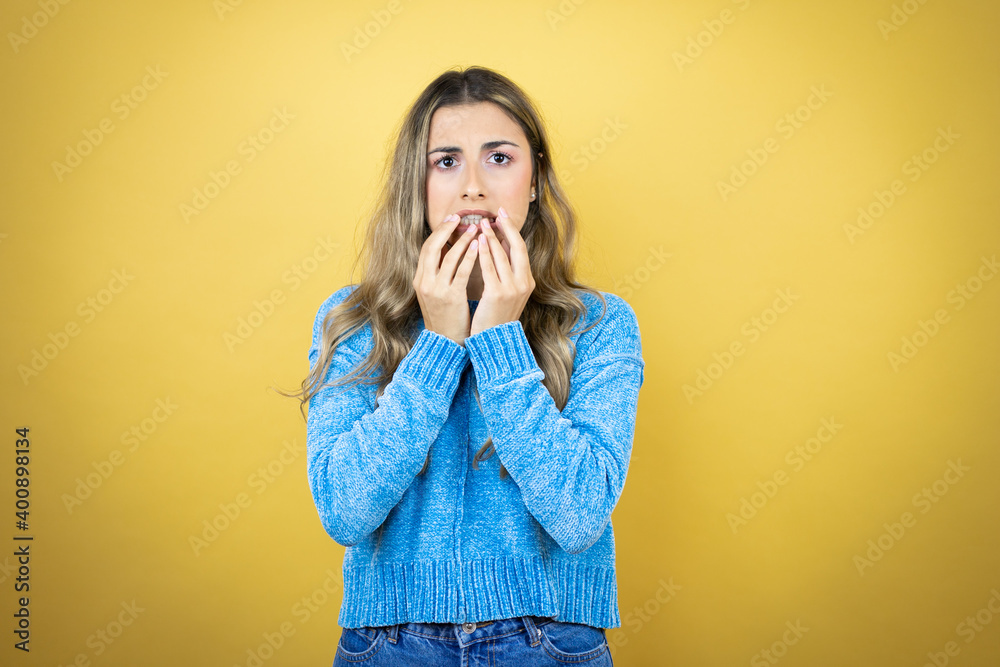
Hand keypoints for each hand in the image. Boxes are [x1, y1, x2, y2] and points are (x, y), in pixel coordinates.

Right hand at [413, 213, 480, 345]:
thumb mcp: (435, 293)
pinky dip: (469, 257)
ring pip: (448, 257)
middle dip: (446, 229)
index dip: (439, 232)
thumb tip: (449, 250)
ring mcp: (436, 290)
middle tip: (460, 217)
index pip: (427, 248)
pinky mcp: (450, 297)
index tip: (451, 219)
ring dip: (462, 240)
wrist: (445, 342)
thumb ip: (438, 273)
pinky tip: (479, 247)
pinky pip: (461, 272)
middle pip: (432, 247)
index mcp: (419, 280)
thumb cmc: (445, 316)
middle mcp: (424, 282)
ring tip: (474, 228)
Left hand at [470, 206, 534, 336]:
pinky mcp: (497, 294)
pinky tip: (478, 242)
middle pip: (517, 248)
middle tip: (496, 213)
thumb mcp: (508, 293)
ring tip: (482, 223)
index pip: (521, 250)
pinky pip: (490, 268)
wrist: (496, 341)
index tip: (503, 216)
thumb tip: (499, 247)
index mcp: (527, 282)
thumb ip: (506, 272)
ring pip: (502, 256)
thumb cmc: (497, 316)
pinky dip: (485, 253)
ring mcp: (512, 288)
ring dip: (492, 237)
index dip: (512, 231)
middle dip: (507, 227)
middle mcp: (523, 283)